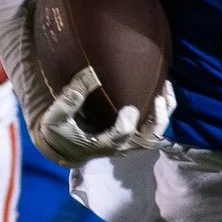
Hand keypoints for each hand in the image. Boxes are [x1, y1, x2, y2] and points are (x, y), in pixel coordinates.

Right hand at [34, 67, 174, 166]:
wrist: (62, 147)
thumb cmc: (58, 132)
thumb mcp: (55, 118)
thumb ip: (69, 100)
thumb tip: (88, 74)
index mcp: (100, 144)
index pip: (119, 138)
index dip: (126, 124)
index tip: (130, 108)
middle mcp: (119, 146)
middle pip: (147, 139)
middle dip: (156, 119)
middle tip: (158, 99)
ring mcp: (128, 141)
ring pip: (155, 133)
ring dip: (164, 113)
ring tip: (165, 88)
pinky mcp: (132, 134)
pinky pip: (155, 126)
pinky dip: (163, 111)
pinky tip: (164, 91)